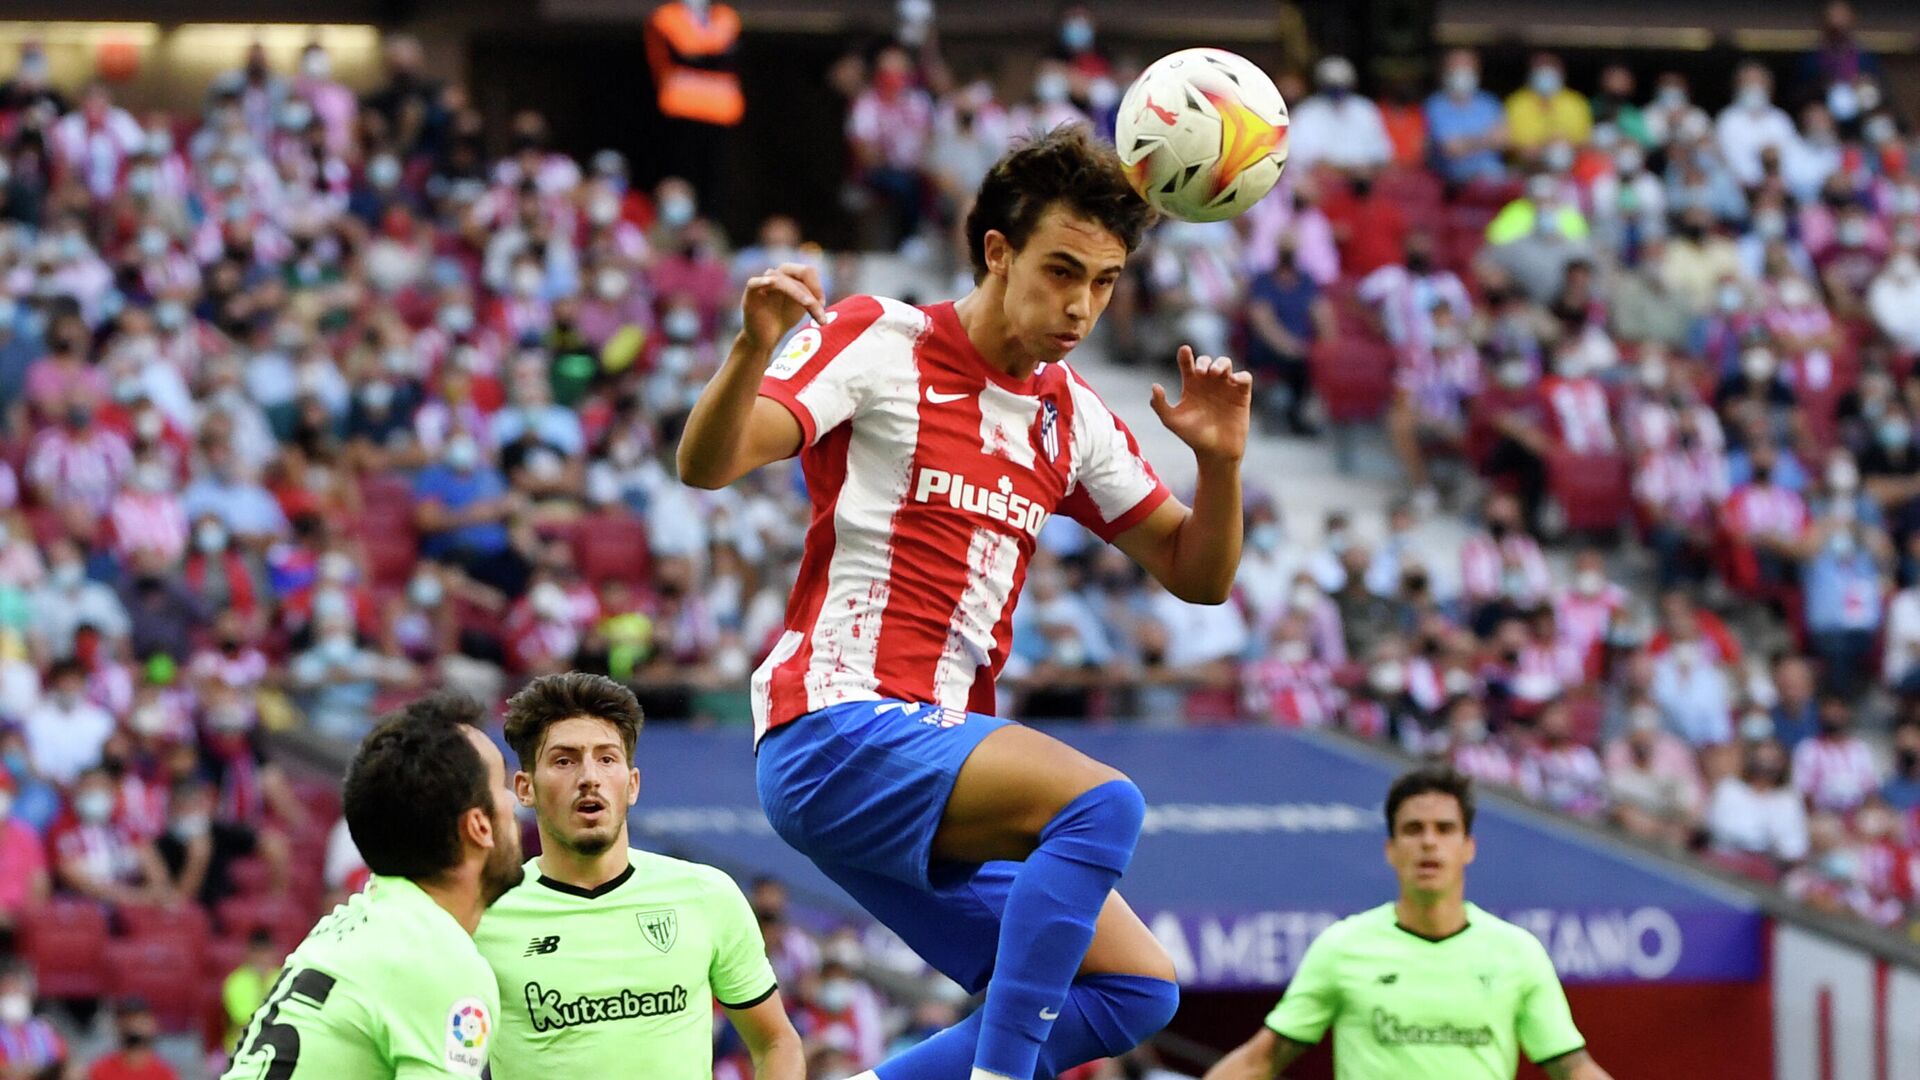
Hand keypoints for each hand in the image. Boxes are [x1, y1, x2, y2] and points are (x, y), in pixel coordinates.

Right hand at [741, 263, 827, 354]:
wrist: (765, 338)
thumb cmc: (783, 319)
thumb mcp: (802, 306)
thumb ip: (812, 298)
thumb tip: (821, 299)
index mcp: (790, 276)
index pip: (807, 271)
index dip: (817, 286)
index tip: (823, 305)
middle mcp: (777, 276)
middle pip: (798, 272)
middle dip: (812, 289)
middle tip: (820, 307)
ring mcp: (763, 283)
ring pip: (781, 280)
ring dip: (799, 293)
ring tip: (809, 305)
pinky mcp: (750, 294)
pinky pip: (754, 283)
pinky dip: (762, 281)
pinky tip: (771, 282)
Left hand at [1151, 346, 1251, 466]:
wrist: (1215, 452)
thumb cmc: (1193, 437)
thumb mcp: (1172, 421)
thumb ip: (1159, 404)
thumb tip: (1155, 386)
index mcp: (1191, 386)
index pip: (1187, 364)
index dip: (1185, 355)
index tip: (1184, 351)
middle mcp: (1208, 384)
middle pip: (1207, 361)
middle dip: (1204, 361)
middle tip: (1201, 372)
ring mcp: (1226, 388)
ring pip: (1226, 363)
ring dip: (1222, 363)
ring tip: (1216, 373)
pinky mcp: (1241, 395)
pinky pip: (1245, 378)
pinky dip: (1241, 376)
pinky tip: (1234, 381)